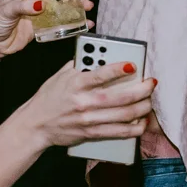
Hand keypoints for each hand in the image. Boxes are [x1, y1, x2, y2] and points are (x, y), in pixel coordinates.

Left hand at [0, 0, 92, 56]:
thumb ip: (23, 6)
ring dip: (77, 3)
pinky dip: (74, 21)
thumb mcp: (6, 10)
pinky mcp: (45, 24)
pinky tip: (84, 22)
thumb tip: (41, 4)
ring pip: (63, 2)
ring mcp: (41, 9)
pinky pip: (63, 20)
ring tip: (86, 6)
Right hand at [21, 59, 153, 149]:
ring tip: (149, 100)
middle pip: (120, 97)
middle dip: (141, 90)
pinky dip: (134, 128)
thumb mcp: (61, 76)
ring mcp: (88, 119)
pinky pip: (118, 132)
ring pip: (123, 115)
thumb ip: (80, 64)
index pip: (100, 75)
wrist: (35, 125)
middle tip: (151, 83)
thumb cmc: (49, 97)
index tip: (133, 64)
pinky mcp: (91, 133)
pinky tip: (142, 122)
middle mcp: (83, 102)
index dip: (118, 69)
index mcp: (76, 84)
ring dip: (142, 108)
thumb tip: (101, 53)